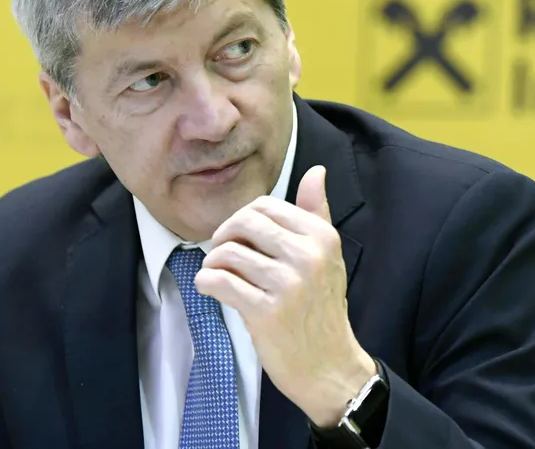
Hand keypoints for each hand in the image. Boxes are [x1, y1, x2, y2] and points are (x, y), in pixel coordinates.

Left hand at [194, 165, 376, 426]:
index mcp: (322, 236)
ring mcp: (287, 284)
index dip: (243, 219)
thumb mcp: (328, 256)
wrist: (328, 364)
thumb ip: (317, 212)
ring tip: (220, 276)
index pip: (266, 205)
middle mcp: (308, 256)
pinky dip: (207, 283)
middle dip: (224, 236)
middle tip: (223, 255)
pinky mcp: (265, 312)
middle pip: (244, 222)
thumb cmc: (321, 308)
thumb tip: (316, 170)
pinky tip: (213, 289)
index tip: (240, 238)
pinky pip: (219, 281)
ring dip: (213, 264)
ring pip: (227, 253)